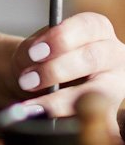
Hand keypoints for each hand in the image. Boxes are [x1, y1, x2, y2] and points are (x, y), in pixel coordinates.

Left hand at [9, 10, 124, 132]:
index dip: (61, 38)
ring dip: (62, 99)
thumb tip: (30, 59)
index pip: (87, 26)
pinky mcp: (112, 111)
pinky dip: (69, 119)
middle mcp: (114, 54)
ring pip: (97, 91)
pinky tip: (49, 119)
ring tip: (35, 104)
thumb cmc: (42, 60)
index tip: (35, 52)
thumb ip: (30, 50)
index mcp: (97, 29)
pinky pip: (96, 119)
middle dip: (57, 70)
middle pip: (92, 57)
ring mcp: (117, 84)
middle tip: (28, 80)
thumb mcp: (34, 49)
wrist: (40, 85)